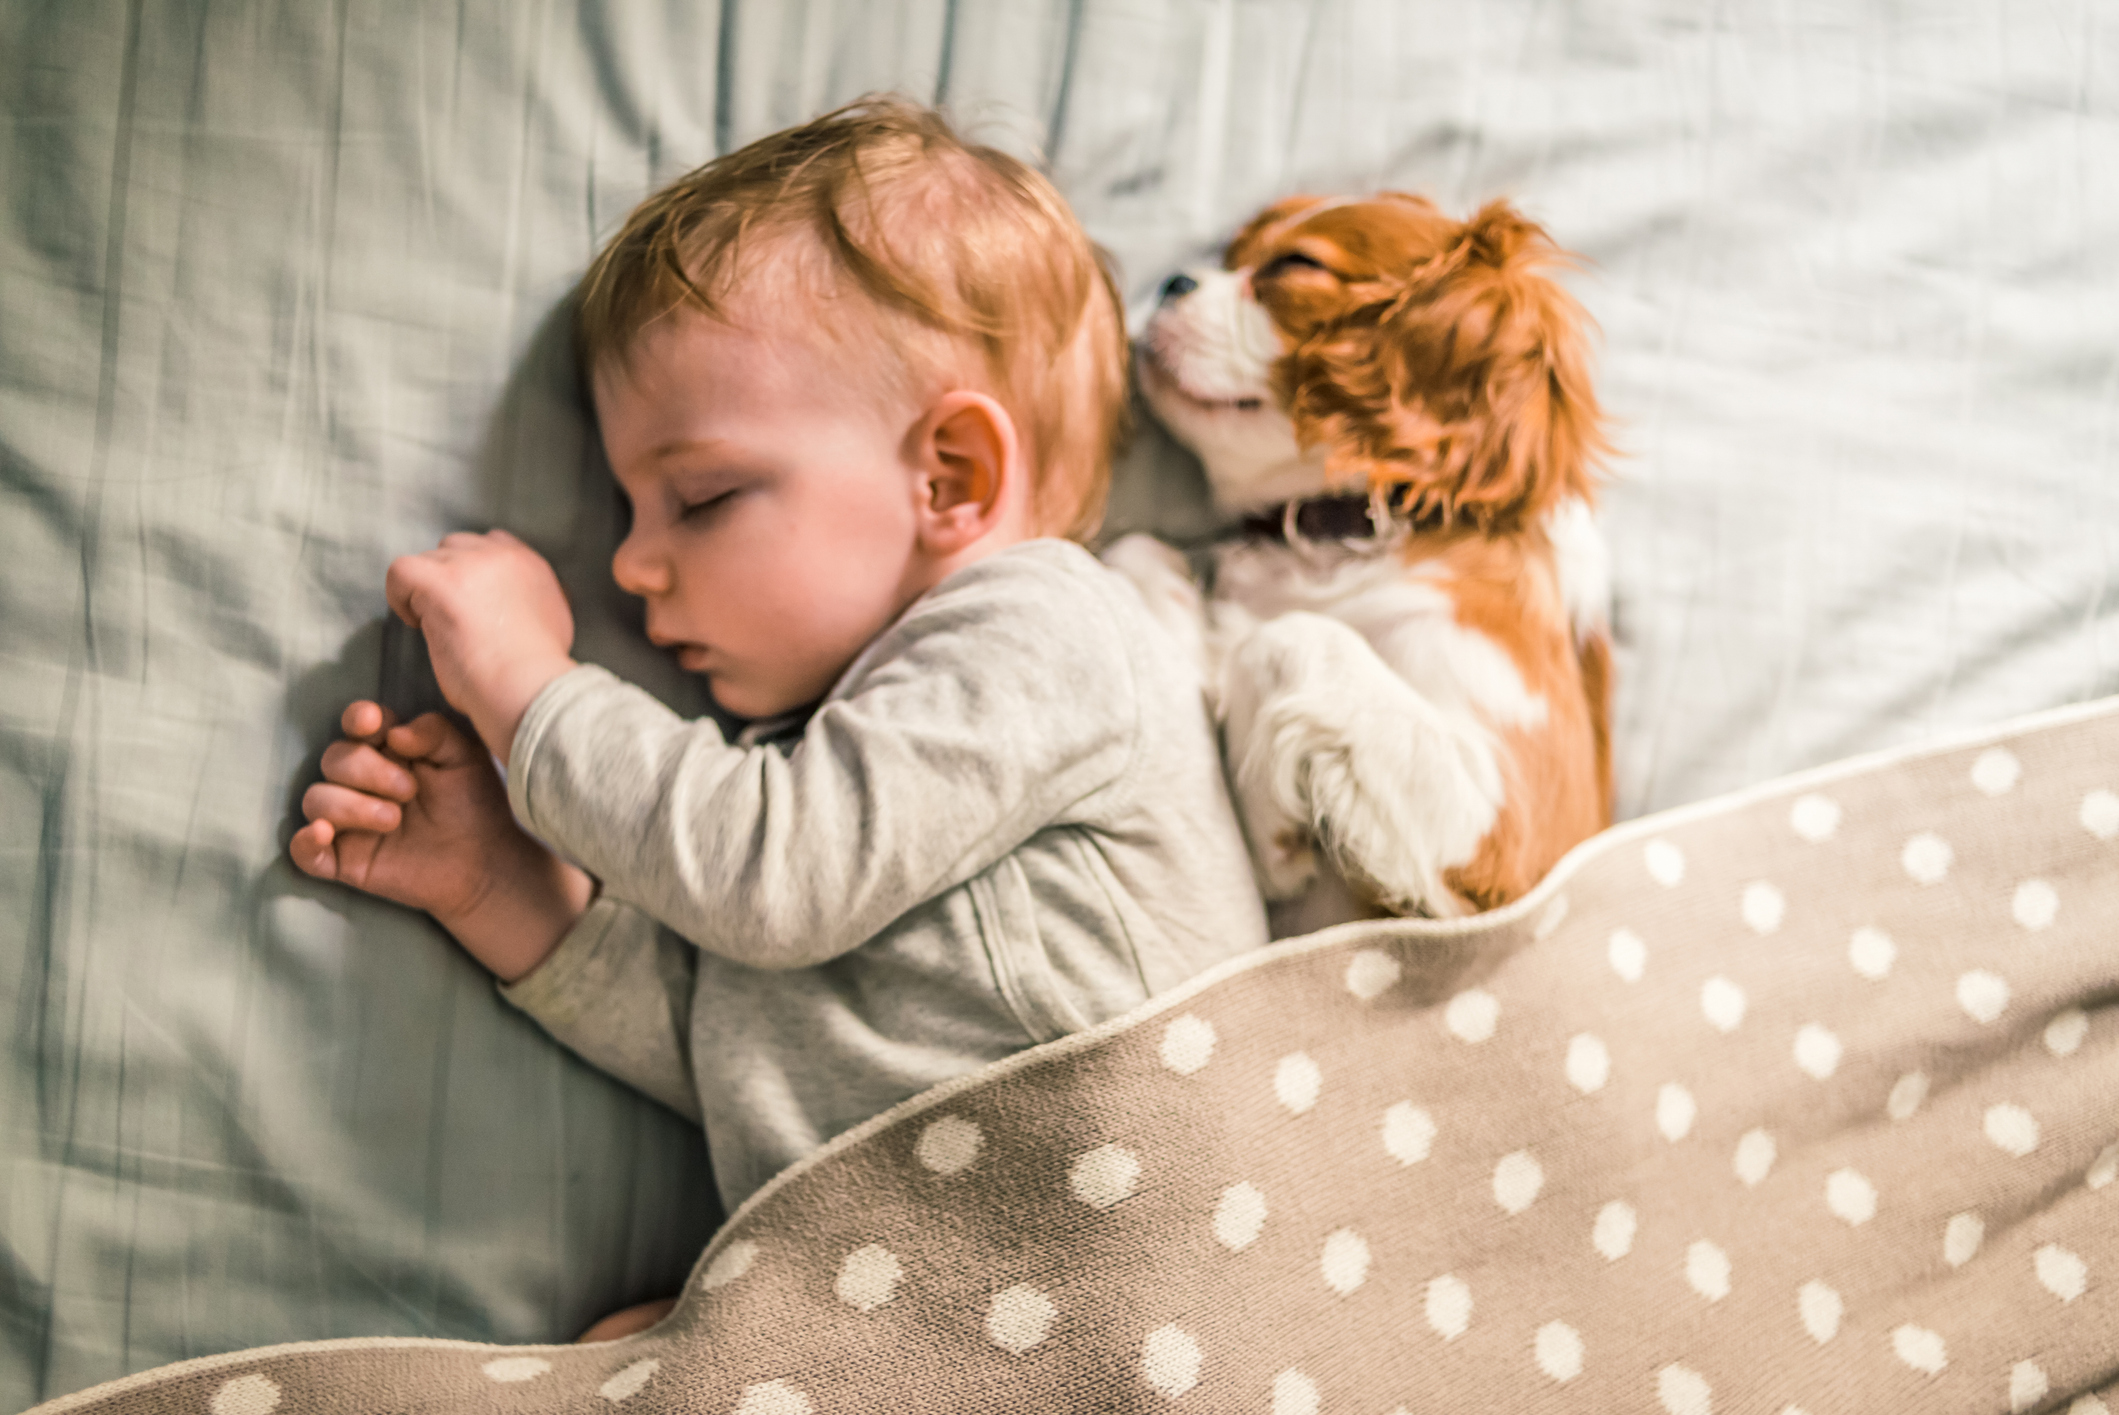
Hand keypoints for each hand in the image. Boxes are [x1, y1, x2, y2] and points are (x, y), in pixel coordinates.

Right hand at [291, 701, 592, 980]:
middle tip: (409, 791)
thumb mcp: (464, 758)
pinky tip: (324, 835)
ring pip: (315, 799)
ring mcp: (347, 821)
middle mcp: (360, 781)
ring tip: (394, 820)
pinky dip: (305, 841)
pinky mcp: (342, 859)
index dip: (358, 719)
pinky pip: (302, 851)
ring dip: (351, 806)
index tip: (373, 725)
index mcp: (388, 750)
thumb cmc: (473, 804)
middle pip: (334, 758)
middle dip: (369, 771)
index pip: (357, 724)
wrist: (483, 862)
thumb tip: (394, 732)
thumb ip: (434, 732)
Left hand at [385, 530, 575, 763]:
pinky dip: (400, 596)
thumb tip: (514, 605)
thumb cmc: (534, 673)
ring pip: (427, 561)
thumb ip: (532, 601)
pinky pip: (401, 572)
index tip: (470, 603)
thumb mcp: (553, 624)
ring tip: (437, 628)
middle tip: (451, 618)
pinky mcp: (441, 582)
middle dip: (447, 580)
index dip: (472, 572)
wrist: (528, 687)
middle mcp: (502, 556)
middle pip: (455, 547)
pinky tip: (417, 624)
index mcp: (529, 564)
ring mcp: (471, 565)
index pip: (492, 542)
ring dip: (425, 593)